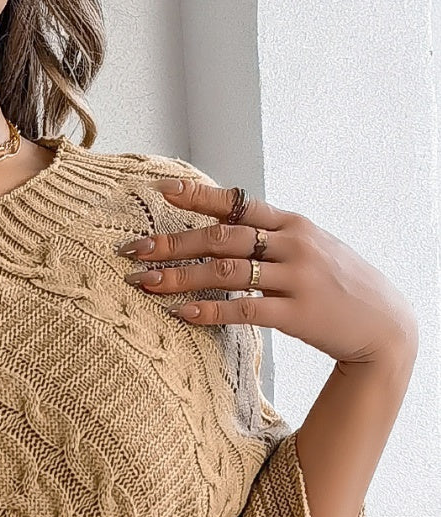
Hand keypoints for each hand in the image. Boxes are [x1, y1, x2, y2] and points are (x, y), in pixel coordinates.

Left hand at [116, 175, 418, 366]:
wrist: (382, 324)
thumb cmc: (338, 287)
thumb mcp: (312, 249)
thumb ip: (273, 239)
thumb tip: (226, 232)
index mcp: (294, 224)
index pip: (239, 204)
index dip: (199, 197)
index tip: (161, 191)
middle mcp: (294, 245)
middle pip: (223, 237)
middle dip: (174, 243)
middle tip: (135, 250)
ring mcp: (296, 279)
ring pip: (227, 272)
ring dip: (181, 277)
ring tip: (145, 283)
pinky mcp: (297, 315)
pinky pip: (245, 310)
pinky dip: (211, 310)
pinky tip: (183, 313)